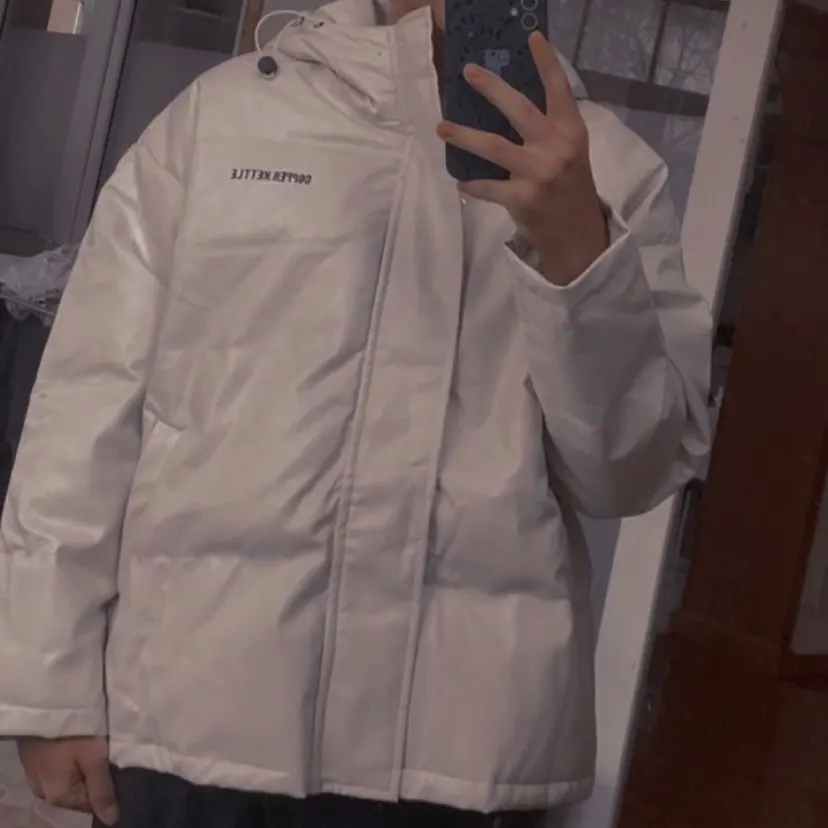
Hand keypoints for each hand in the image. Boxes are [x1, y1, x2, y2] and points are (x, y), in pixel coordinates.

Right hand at [17, 736, 118, 825]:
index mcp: (58, 798)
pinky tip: (85, 743)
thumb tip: (112, 821)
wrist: (43, 704)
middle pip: (80, 791)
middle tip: (115, 755)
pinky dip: (75, 758)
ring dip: (87, 766)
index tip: (125, 772)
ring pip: (71, 777)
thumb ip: (103, 790)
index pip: (92, 804)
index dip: (111, 790)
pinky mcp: (37, 758)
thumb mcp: (93, 758)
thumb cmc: (73, 732)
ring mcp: (38, 775)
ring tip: (104, 747)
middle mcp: (44, 792)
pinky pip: (61, 766)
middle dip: (99, 777)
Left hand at [437, 32, 609, 286]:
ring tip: (442, 128)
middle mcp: (555, 148)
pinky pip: (487, 186)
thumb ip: (549, 129)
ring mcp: (537, 173)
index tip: (531, 37)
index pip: (559, 89)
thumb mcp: (570, 152)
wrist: (577, 234)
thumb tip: (508, 104)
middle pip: (517, 109)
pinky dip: (472, 184)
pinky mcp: (521, 198)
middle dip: (491, 88)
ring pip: (493, 146)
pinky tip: (461, 181)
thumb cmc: (571, 188)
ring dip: (464, 136)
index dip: (546, 61)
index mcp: (571, 131)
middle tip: (467, 72)